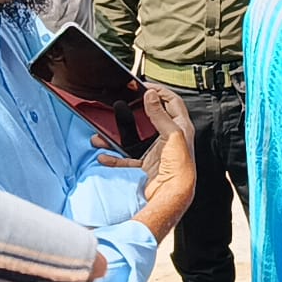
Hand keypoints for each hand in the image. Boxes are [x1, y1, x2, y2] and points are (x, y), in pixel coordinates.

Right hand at [96, 86, 195, 237]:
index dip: (159, 91)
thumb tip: (151, 95)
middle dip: (133, 111)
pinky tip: (103, 155)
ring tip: (102, 133)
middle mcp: (168, 138)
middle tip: (120, 103)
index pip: (172, 101)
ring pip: (132, 139)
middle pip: (149, 118)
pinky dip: (113, 157)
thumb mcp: (172, 135)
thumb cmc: (180, 167)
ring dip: (116, 136)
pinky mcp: (145, 167)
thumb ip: (160, 115)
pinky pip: (125, 159)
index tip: (142, 86)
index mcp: (180, 128)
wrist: (172, 196)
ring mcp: (155, 152)